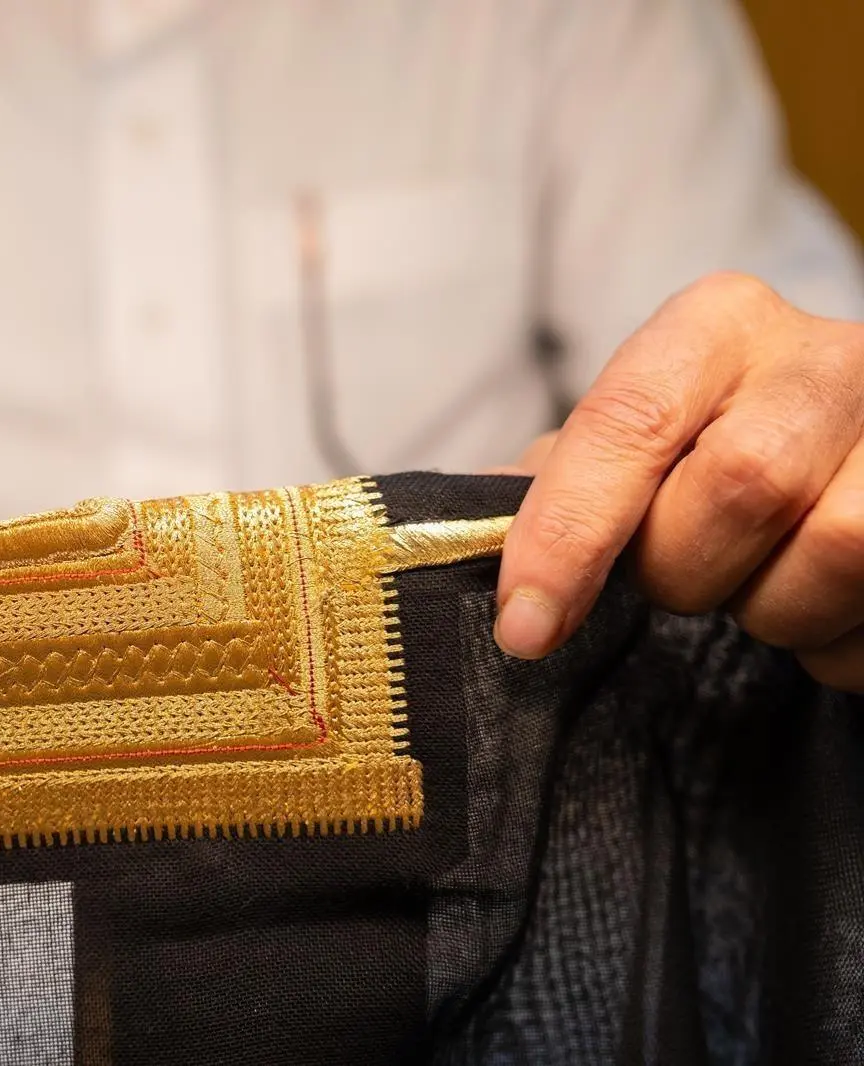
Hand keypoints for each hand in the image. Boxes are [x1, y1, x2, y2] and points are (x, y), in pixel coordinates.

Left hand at [497, 272, 863, 691]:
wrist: (845, 448)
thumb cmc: (710, 457)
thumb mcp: (626, 452)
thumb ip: (548, 485)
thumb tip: (439, 536)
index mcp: (719, 325)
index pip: (627, 424)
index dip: (566, 536)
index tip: (523, 629)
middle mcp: (831, 352)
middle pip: (742, 485)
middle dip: (687, 570)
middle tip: (681, 584)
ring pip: (843, 549)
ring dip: (780, 613)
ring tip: (765, 594)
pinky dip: (845, 647)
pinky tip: (829, 613)